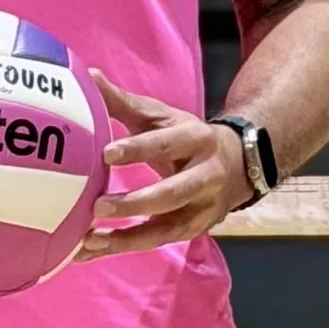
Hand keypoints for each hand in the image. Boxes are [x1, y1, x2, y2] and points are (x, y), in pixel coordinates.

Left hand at [75, 73, 250, 260]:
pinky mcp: (193, 231)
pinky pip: (155, 243)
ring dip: (126, 238)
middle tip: (97, 206)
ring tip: (89, 241)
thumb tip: (90, 76)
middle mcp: (205, 177)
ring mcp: (202, 209)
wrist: (239, 165)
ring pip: (165, 228)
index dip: (138, 150)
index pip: (167, 144)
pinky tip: (90, 251)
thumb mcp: (163, 117)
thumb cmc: (187, 138)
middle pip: (172, 194)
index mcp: (197, 139)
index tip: (105, 154)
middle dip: (135, 203)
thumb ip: (125, 102)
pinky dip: (122, 248)